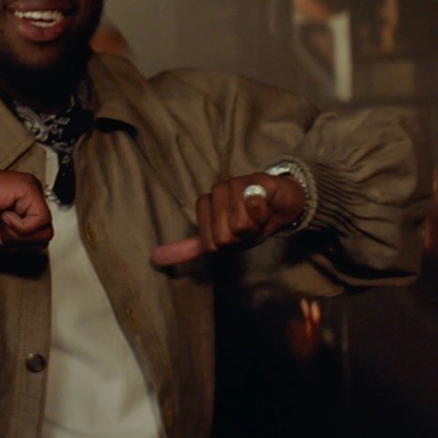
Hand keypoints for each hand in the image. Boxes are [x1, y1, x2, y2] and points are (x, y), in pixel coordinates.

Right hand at [0, 168, 52, 246]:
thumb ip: (21, 238)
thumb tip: (42, 242)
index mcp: (24, 203)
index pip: (39, 234)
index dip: (17, 243)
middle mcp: (31, 194)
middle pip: (45, 233)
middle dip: (20, 240)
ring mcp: (31, 188)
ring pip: (45, 230)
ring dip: (18, 234)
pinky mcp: (28, 187)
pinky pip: (39, 221)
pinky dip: (18, 227)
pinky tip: (2, 214)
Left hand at [152, 172, 306, 265]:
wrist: (284, 206)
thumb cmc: (252, 223)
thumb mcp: (220, 241)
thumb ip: (188, 248)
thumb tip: (154, 258)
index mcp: (205, 205)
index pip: (210, 242)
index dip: (230, 245)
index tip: (238, 236)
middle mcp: (217, 192)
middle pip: (223, 235)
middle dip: (242, 238)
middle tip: (251, 226)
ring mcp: (236, 184)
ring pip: (238, 224)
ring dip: (254, 227)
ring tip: (259, 216)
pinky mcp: (256, 180)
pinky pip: (253, 207)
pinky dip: (262, 214)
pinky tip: (266, 205)